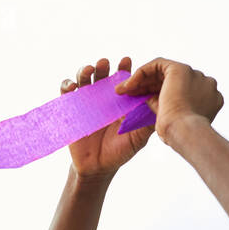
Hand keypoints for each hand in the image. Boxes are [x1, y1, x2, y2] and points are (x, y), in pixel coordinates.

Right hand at [64, 57, 153, 177]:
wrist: (98, 168)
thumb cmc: (119, 152)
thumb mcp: (138, 137)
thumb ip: (148, 121)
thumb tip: (161, 104)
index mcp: (120, 100)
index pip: (122, 79)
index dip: (124, 68)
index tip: (126, 61)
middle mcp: (103, 98)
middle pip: (102, 74)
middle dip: (104, 66)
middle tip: (106, 63)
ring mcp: (86, 102)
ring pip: (84, 79)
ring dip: (85, 70)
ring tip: (90, 69)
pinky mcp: (72, 110)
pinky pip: (67, 94)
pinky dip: (67, 85)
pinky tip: (72, 86)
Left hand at [116, 57, 222, 147]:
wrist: (184, 132)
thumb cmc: (180, 136)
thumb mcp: (174, 122)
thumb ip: (167, 109)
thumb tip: (149, 101)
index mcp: (209, 99)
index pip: (182, 92)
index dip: (161, 95)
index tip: (144, 102)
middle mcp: (205, 84)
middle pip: (172, 81)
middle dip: (148, 86)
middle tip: (129, 94)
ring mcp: (195, 75)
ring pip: (163, 72)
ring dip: (142, 80)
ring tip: (124, 90)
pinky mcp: (180, 69)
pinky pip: (157, 65)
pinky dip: (141, 73)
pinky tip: (128, 85)